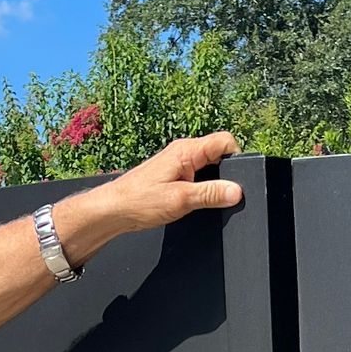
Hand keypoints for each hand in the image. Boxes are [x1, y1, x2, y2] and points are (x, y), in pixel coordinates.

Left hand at [60, 134, 243, 259]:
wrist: (113, 210)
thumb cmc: (139, 201)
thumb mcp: (181, 200)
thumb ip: (211, 194)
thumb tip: (237, 191)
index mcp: (186, 150)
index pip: (225, 141)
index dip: (237, 158)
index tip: (237, 180)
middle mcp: (183, 152)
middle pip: (219, 153)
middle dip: (225, 174)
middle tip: (219, 195)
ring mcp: (178, 163)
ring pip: (208, 166)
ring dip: (212, 183)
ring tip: (203, 200)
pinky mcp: (173, 176)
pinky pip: (197, 176)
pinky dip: (201, 189)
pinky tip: (193, 202)